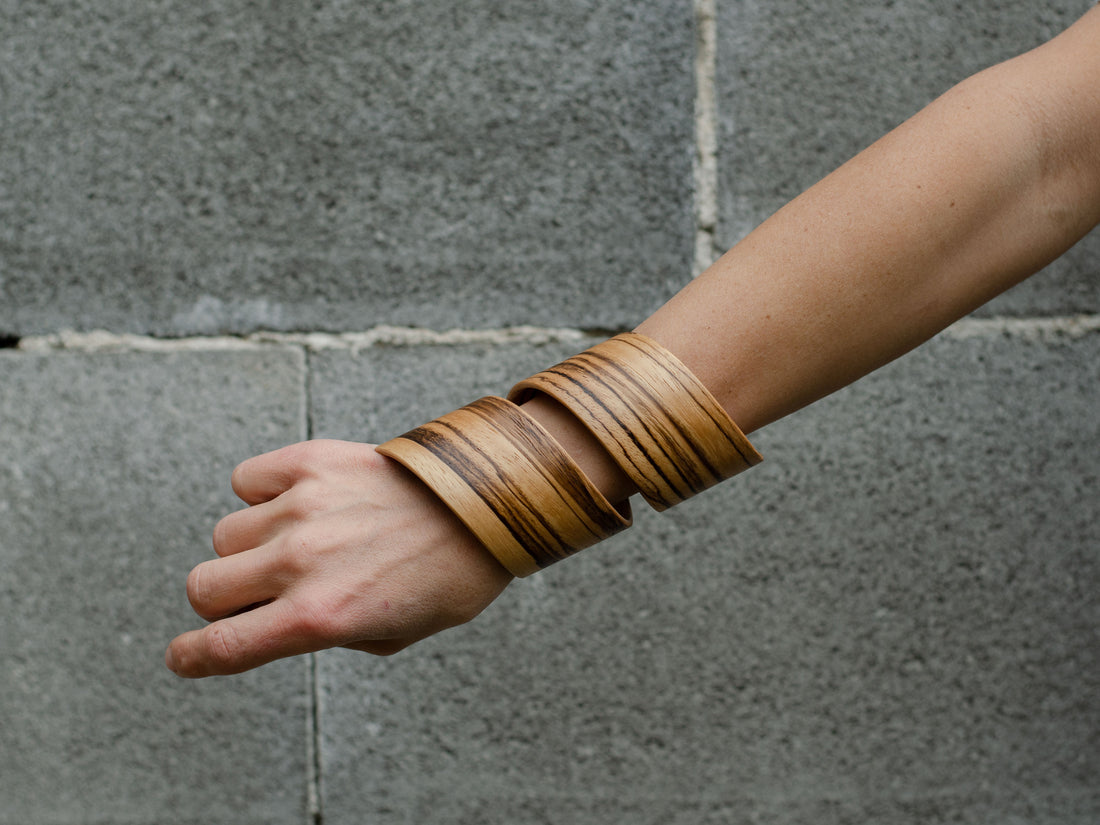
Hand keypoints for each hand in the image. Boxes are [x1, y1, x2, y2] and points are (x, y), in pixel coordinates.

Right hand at [165, 440, 512, 677]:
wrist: (488, 505)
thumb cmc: (447, 577)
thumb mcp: (390, 635)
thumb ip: (323, 634)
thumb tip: (274, 618)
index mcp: (320, 618)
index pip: (222, 646)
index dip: (192, 657)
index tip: (185, 656)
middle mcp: (301, 562)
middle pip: (204, 587)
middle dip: (223, 601)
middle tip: (260, 593)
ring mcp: (303, 507)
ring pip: (226, 534)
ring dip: (251, 545)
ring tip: (304, 539)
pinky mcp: (312, 462)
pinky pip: (248, 479)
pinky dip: (261, 492)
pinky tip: (302, 500)